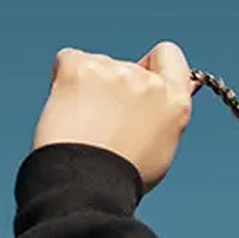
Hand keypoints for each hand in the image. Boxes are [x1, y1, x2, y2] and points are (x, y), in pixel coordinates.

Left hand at [32, 40, 197, 193]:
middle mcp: (148, 82)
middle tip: (103, 124)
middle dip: (115, 86)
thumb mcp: (161, 147)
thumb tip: (170, 89)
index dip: (152, 67)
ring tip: (82, 125)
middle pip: (128, 65)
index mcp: (174, 101)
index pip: (169, 55)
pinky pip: (69, 60)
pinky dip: (64, 80)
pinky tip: (66, 109)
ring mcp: (114, 72)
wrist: (84, 183)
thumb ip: (166, 114)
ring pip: (98, 66)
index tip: (138, 87)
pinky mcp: (80, 68)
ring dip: (90, 87)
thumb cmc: (121, 175)